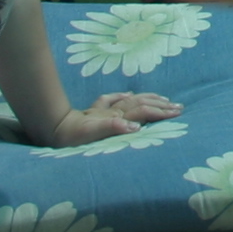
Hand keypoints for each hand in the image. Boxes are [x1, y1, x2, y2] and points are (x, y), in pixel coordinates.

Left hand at [52, 92, 181, 145]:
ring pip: (131, 101)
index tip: (177, 113)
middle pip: (141, 105)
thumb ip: (114, 128)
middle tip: (178, 107)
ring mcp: (104, 111)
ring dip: (148, 98)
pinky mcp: (94, 112)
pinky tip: (129, 94)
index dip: (160, 112)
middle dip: (160, 105)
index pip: (143, 112)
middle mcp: (112, 112)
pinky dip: (123, 96)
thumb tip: (137, 128)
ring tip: (163, 99)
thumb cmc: (72, 137)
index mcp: (115, 118)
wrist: (54, 130)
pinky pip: (112, 100)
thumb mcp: (92, 135)